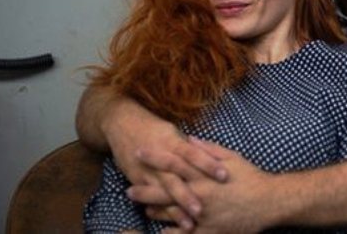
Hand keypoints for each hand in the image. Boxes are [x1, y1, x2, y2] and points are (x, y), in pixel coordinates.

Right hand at [98, 99, 227, 228]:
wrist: (122, 123)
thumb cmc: (153, 127)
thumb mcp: (173, 131)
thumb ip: (189, 147)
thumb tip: (212, 156)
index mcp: (172, 142)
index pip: (192, 154)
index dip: (208, 164)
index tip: (224, 175)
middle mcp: (160, 158)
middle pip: (176, 178)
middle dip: (188, 196)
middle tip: (202, 210)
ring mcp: (148, 171)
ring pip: (164, 193)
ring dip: (176, 210)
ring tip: (189, 225)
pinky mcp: (138, 180)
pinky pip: (150, 198)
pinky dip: (160, 211)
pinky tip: (169, 223)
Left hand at [134, 138, 274, 233]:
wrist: (268, 202)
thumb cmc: (251, 177)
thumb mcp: (231, 157)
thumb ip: (208, 149)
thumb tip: (189, 139)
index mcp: (204, 174)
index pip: (173, 162)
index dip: (155, 157)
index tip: (139, 151)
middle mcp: (199, 193)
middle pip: (165, 190)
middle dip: (145, 189)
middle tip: (129, 189)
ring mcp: (202, 214)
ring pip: (171, 213)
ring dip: (155, 210)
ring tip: (144, 208)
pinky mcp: (209, 230)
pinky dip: (171, 233)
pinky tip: (161, 233)